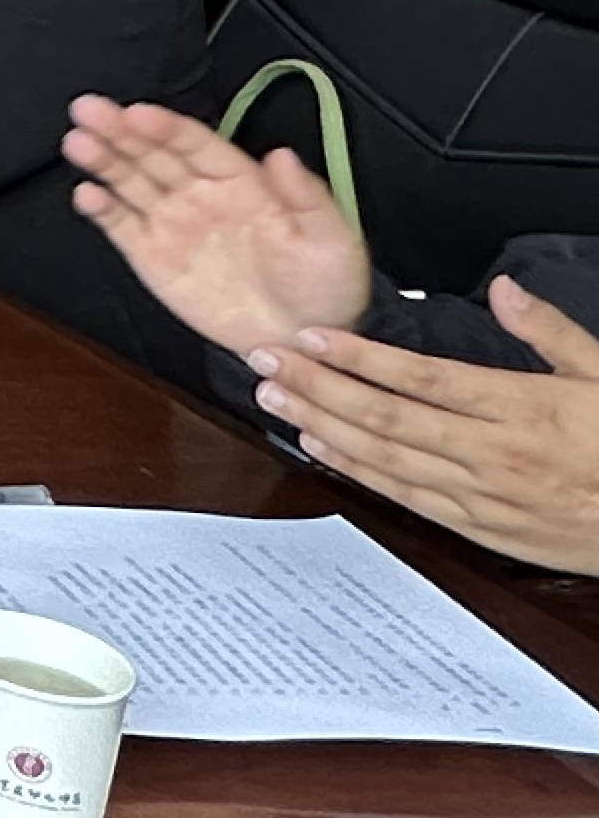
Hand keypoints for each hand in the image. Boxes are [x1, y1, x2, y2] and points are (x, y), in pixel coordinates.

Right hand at [63, 99, 372, 355]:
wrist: (300, 342)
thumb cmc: (323, 288)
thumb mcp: (333, 241)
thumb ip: (308, 198)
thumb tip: (282, 156)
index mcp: (241, 182)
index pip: (196, 144)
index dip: (166, 127)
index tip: (138, 113)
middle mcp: (200, 195)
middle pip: (153, 154)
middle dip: (120, 131)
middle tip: (89, 110)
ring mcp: (173, 224)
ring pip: (130, 182)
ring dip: (103, 160)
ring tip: (77, 142)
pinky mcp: (154, 258)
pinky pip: (122, 228)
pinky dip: (102, 210)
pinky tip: (87, 194)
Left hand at [253, 284, 598, 572]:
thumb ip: (551, 331)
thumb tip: (505, 290)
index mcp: (522, 408)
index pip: (422, 378)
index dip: (358, 357)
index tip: (311, 337)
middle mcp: (493, 453)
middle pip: (387, 416)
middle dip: (318, 385)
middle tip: (265, 361)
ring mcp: (483, 495)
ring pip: (385, 457)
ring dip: (324, 425)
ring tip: (277, 398)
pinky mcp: (482, 528)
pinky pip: (406, 497)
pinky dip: (358, 471)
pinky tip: (322, 448)